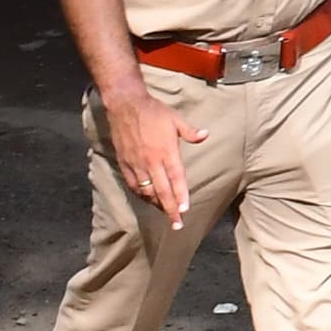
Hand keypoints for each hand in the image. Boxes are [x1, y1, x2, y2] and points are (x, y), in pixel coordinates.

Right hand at [102, 85, 208, 226]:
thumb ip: (190, 131)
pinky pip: (134, 184)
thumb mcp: (176, 119)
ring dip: (156, 204)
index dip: (180, 195)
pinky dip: (142, 194)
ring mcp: (136, 164)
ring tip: (166, 213)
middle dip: (170, 209)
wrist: (125, 106)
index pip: (175, 179)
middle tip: (177, 224)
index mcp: (166, 152)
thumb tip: (206, 136)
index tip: (185, 210)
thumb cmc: (154, 112)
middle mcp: (150, 161)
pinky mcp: (124, 163)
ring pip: (147, 190)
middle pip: (162, 191)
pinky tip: (148, 199)